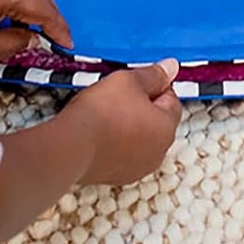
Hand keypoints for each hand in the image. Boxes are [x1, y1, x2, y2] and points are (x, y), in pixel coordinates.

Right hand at [63, 61, 182, 185]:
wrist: (72, 145)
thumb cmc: (101, 112)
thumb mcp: (130, 80)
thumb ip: (154, 74)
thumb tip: (171, 67)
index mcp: (167, 128)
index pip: (172, 100)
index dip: (156, 85)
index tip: (138, 81)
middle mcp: (158, 152)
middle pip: (157, 121)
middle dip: (143, 107)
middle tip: (121, 94)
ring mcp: (138, 168)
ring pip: (140, 139)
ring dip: (130, 126)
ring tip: (107, 113)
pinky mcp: (118, 177)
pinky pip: (123, 153)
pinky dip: (117, 143)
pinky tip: (101, 132)